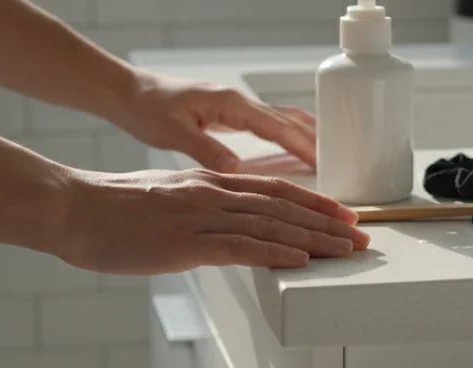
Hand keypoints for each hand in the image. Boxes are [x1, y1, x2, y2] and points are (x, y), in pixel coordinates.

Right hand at [54, 168, 369, 272]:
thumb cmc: (112, 210)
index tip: (342, 214)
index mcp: (208, 183)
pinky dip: (275, 253)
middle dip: (326, 223)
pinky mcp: (184, 243)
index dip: (313, 203)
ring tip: (345, 250)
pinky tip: (301, 260)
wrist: (71, 208)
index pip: (274, 190)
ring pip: (270, 225)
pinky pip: (239, 247)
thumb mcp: (166, 201)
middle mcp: (211, 194)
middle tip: (361, 235)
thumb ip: (200, 212)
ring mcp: (199, 217)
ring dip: (313, 239)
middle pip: (283, 206)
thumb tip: (223, 231)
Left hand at [110, 71, 315, 172]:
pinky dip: (292, 134)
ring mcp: (238, 106)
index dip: (303, 146)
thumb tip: (236, 168)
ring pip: (285, 119)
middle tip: (343, 165)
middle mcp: (239, 102)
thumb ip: (205, 149)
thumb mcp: (172, 133)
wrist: (129, 93)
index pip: (277, 127)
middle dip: (318, 141)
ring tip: (334, 156)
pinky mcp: (233, 114)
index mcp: (230, 104)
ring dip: (310, 136)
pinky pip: (272, 124)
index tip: (325, 164)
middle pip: (290, 121)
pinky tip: (301, 146)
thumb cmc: (146, 109)